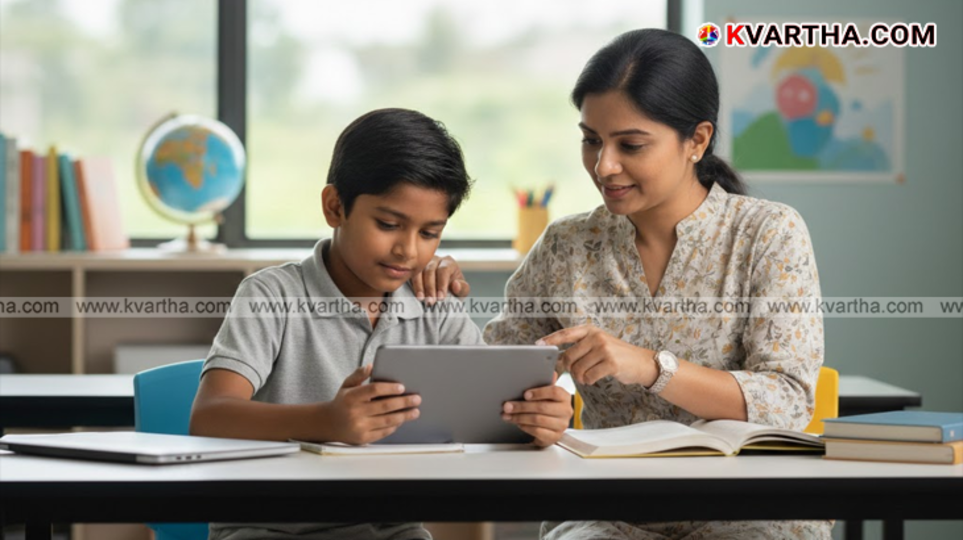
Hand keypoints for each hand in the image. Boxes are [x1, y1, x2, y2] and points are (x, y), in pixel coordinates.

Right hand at [323, 365, 420, 444]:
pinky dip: (394, 426)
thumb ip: (358, 375)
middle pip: (385, 406)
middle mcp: (355, 412)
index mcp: (351, 397)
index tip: (402, 387)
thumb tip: (371, 366)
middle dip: (404, 402)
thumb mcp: (347, 385)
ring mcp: (359, 427)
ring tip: (415, 411)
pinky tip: (402, 420)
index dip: (389, 388)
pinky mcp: (363, 438)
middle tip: (417, 399)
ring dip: (404, 416)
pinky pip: (383, 432)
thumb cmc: (342, 402)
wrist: (329, 424)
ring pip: (387, 420)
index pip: (373, 390)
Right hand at [410, 255, 469, 304]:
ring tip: (421, 299)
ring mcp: (423, 263)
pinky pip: (411, 274)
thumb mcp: (462, 291)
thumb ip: (463, 288)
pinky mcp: (415, 269)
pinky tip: (415, 294)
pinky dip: (413, 285)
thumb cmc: (454, 290)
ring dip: (420, 286)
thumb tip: (456, 285)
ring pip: (419, 271)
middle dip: (430, 288)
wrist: (444, 293)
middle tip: (430, 302)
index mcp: (449, 262)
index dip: (442, 284)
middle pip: (430, 270)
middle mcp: (436, 260)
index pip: (444, 270)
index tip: (441, 298)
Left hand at [501, 373, 572, 446]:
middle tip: (507, 406)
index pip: (554, 392)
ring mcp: (561, 425)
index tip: (525, 394)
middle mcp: (566, 411)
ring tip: (508, 415)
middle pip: (543, 407)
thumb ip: (545, 384)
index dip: (539, 392)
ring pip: (538, 420)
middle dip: (522, 406)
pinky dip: (526, 427)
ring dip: (520, 417)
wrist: (549, 429)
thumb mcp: (546, 395)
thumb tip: (550, 372)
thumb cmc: (546, 407)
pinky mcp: (554, 437)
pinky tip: (518, 423)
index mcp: (564, 397)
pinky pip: (538, 431)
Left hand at [538, 324, 656, 386]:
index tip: (538, 345)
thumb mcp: (598, 344)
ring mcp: (604, 349)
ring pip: (578, 368)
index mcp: (590, 330)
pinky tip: (594, 378)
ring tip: (588, 375)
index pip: (565, 334)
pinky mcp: (610, 363)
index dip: (550, 340)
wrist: (641, 363)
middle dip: (568, 368)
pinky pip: (589, 376)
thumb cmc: (616, 355)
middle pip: (568, 356)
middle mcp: (596, 337)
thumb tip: (557, 358)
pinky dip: (589, 381)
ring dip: (580, 377)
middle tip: (575, 372)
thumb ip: (580, 348)